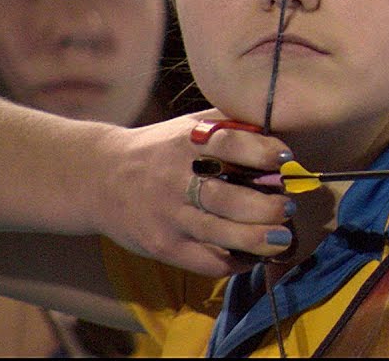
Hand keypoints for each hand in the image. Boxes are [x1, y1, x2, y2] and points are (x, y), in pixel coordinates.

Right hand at [91, 110, 294, 276]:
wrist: (99, 178)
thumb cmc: (160, 150)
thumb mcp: (188, 127)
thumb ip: (229, 126)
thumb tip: (278, 132)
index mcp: (186, 143)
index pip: (229, 144)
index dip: (263, 151)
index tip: (286, 158)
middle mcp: (176, 179)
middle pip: (230, 199)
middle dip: (269, 207)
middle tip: (289, 207)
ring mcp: (169, 216)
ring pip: (222, 235)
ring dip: (260, 239)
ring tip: (281, 237)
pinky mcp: (163, 247)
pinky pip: (207, 262)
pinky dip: (236, 262)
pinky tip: (252, 255)